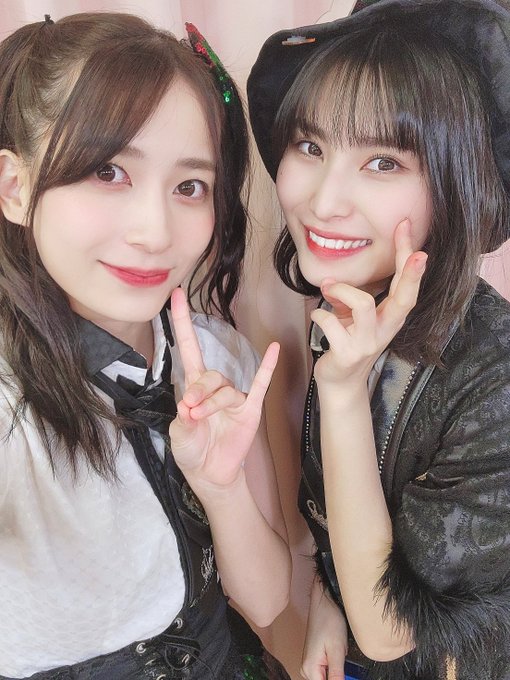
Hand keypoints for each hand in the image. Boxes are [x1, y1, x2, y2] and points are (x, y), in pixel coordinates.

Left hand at [168, 287, 278, 490]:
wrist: (210, 475)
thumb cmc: (192, 449)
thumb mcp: (179, 435)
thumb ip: (183, 419)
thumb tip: (189, 404)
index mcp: (194, 387)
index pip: (188, 348)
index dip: (182, 323)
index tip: (175, 296)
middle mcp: (215, 387)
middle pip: (210, 375)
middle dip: (199, 391)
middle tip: (191, 411)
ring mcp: (234, 398)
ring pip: (226, 389)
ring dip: (212, 402)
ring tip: (199, 418)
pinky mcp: (250, 410)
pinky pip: (260, 386)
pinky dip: (267, 368)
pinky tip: (273, 350)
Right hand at [301, 578, 347, 679]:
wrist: (324, 603)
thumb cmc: (329, 621)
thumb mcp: (337, 651)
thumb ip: (337, 675)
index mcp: (310, 669)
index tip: (345, 672)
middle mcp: (306, 669)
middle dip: (339, 676)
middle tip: (342, 660)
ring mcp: (310, 664)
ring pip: (326, 678)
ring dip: (337, 672)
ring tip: (340, 655)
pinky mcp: (315, 659)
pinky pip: (326, 671)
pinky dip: (335, 666)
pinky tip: (338, 654)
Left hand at [312, 220, 426, 387]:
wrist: (340, 382)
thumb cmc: (348, 342)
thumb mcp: (353, 316)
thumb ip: (347, 296)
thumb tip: (331, 281)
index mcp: (391, 316)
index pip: (407, 284)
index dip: (408, 256)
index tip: (405, 226)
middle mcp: (386, 329)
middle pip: (405, 298)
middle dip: (411, 273)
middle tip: (418, 252)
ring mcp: (368, 342)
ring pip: (363, 304)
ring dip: (341, 290)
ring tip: (329, 290)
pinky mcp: (347, 353)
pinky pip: (330, 322)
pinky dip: (319, 313)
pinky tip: (318, 316)